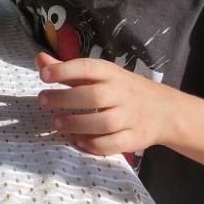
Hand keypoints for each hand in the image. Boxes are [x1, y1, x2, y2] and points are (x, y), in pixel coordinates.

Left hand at [36, 52, 174, 155]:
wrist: (164, 110)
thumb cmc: (121, 89)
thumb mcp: (99, 75)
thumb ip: (68, 70)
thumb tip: (39, 59)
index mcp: (111, 73)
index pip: (88, 68)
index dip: (65, 71)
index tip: (43, 76)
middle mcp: (123, 93)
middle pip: (94, 96)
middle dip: (65, 99)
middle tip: (43, 101)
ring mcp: (131, 117)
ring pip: (104, 122)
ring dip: (77, 124)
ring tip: (56, 123)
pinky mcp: (136, 138)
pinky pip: (115, 144)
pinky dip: (95, 145)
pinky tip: (79, 141)